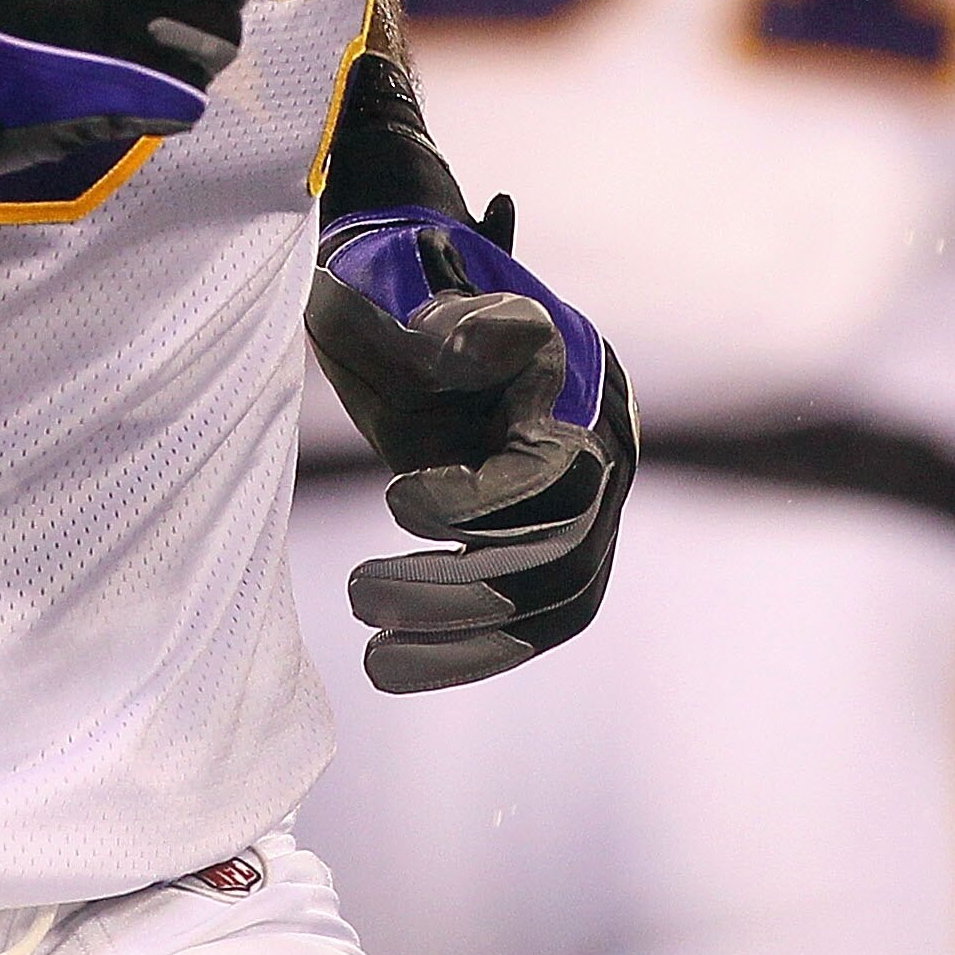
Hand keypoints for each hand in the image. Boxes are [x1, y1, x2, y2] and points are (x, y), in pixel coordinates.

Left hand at [306, 200, 635, 690]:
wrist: (392, 295)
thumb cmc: (382, 288)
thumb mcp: (384, 295)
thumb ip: (426, 327)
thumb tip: (463, 351)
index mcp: (566, 372)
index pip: (556, 468)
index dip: (483, 500)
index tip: (395, 503)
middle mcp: (595, 436)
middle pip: (562, 548)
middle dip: (462, 588)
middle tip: (359, 596)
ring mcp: (577, 491)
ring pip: (554, 594)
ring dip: (467, 636)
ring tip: (373, 660)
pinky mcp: (545, 534)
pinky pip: (536, 612)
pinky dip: (475, 648)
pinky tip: (401, 666)